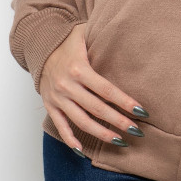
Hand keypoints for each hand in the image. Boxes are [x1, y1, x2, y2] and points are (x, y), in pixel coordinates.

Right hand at [39, 23, 148, 150]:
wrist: (39, 46)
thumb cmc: (68, 40)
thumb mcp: (85, 33)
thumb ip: (104, 35)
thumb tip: (128, 30)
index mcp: (79, 69)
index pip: (107, 90)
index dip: (125, 102)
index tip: (142, 111)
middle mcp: (68, 86)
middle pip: (97, 109)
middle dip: (118, 121)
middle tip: (137, 130)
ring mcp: (58, 98)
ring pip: (81, 121)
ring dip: (101, 133)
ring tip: (120, 141)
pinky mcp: (50, 106)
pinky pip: (61, 126)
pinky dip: (70, 139)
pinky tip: (83, 150)